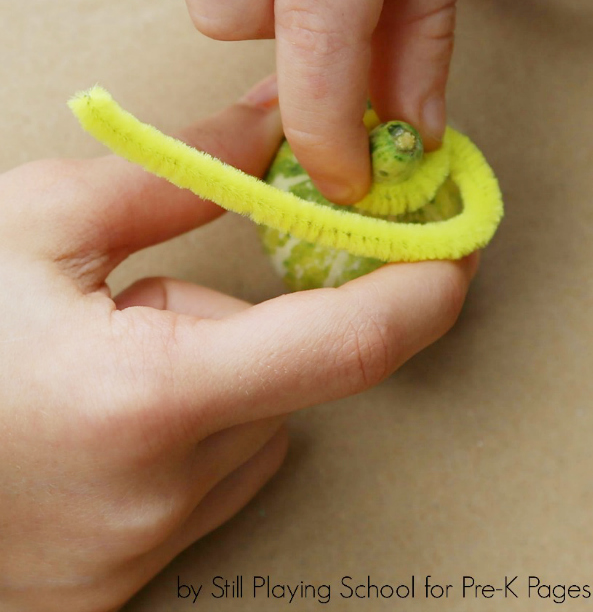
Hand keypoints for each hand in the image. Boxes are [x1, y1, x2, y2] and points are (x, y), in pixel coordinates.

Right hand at [0, 81, 477, 610]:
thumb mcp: (40, 222)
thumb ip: (178, 174)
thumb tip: (272, 123)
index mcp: (146, 399)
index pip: (339, 347)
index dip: (415, 290)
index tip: (453, 248)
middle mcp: (159, 494)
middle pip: (278, 380)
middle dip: (230, 325)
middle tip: (132, 305)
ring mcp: (142, 550)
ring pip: (246, 433)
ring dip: (203, 381)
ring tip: (96, 367)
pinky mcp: (124, 580)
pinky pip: (206, 484)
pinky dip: (180, 435)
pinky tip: (97, 415)